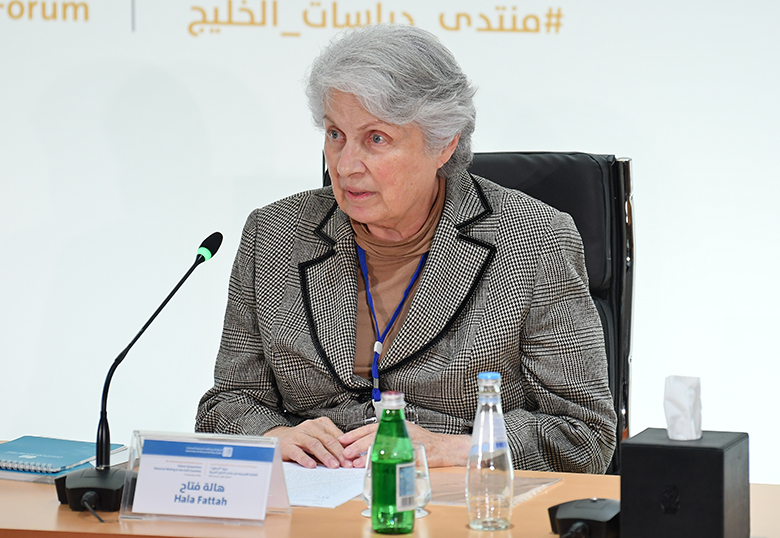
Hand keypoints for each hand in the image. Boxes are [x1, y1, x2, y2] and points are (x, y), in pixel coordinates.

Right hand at [264, 417, 350, 468]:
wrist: (280, 438)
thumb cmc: (304, 440)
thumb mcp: (320, 439)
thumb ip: (332, 446)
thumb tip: (350, 458)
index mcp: (321, 424)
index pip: (337, 436)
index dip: (347, 448)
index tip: (354, 458)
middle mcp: (311, 427)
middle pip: (328, 440)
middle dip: (339, 453)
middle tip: (347, 464)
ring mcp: (299, 435)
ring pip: (315, 445)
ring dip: (326, 456)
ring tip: (334, 465)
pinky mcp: (288, 445)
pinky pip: (298, 452)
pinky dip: (306, 459)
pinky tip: (312, 465)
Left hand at [339, 421, 469, 467]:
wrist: (444, 448)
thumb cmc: (424, 443)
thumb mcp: (403, 434)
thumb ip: (387, 438)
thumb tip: (366, 449)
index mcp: (394, 425)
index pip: (370, 427)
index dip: (355, 433)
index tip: (342, 439)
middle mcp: (397, 430)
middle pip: (372, 435)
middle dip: (356, 444)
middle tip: (345, 452)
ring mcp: (404, 440)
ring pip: (380, 444)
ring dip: (365, 454)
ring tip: (354, 461)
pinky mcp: (410, 451)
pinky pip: (392, 456)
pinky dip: (382, 461)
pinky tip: (373, 466)